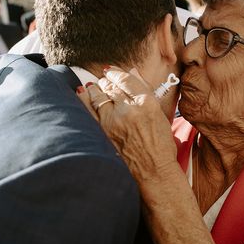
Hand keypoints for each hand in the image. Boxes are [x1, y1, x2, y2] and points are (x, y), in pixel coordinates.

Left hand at [77, 68, 177, 183]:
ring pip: (97, 95)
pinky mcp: (102, 133)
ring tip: (95, 87)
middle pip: (110, 86)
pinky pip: (88, 109)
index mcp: (147, 103)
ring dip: (95, 88)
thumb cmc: (160, 145)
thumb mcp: (160, 115)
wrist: (153, 172)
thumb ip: (145, 91)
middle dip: (106, 81)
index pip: (126, 79)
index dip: (116, 72)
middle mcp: (129, 110)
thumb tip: (132, 72)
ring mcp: (113, 122)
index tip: (111, 70)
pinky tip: (83, 93)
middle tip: (105, 80)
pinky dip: (84, 99)